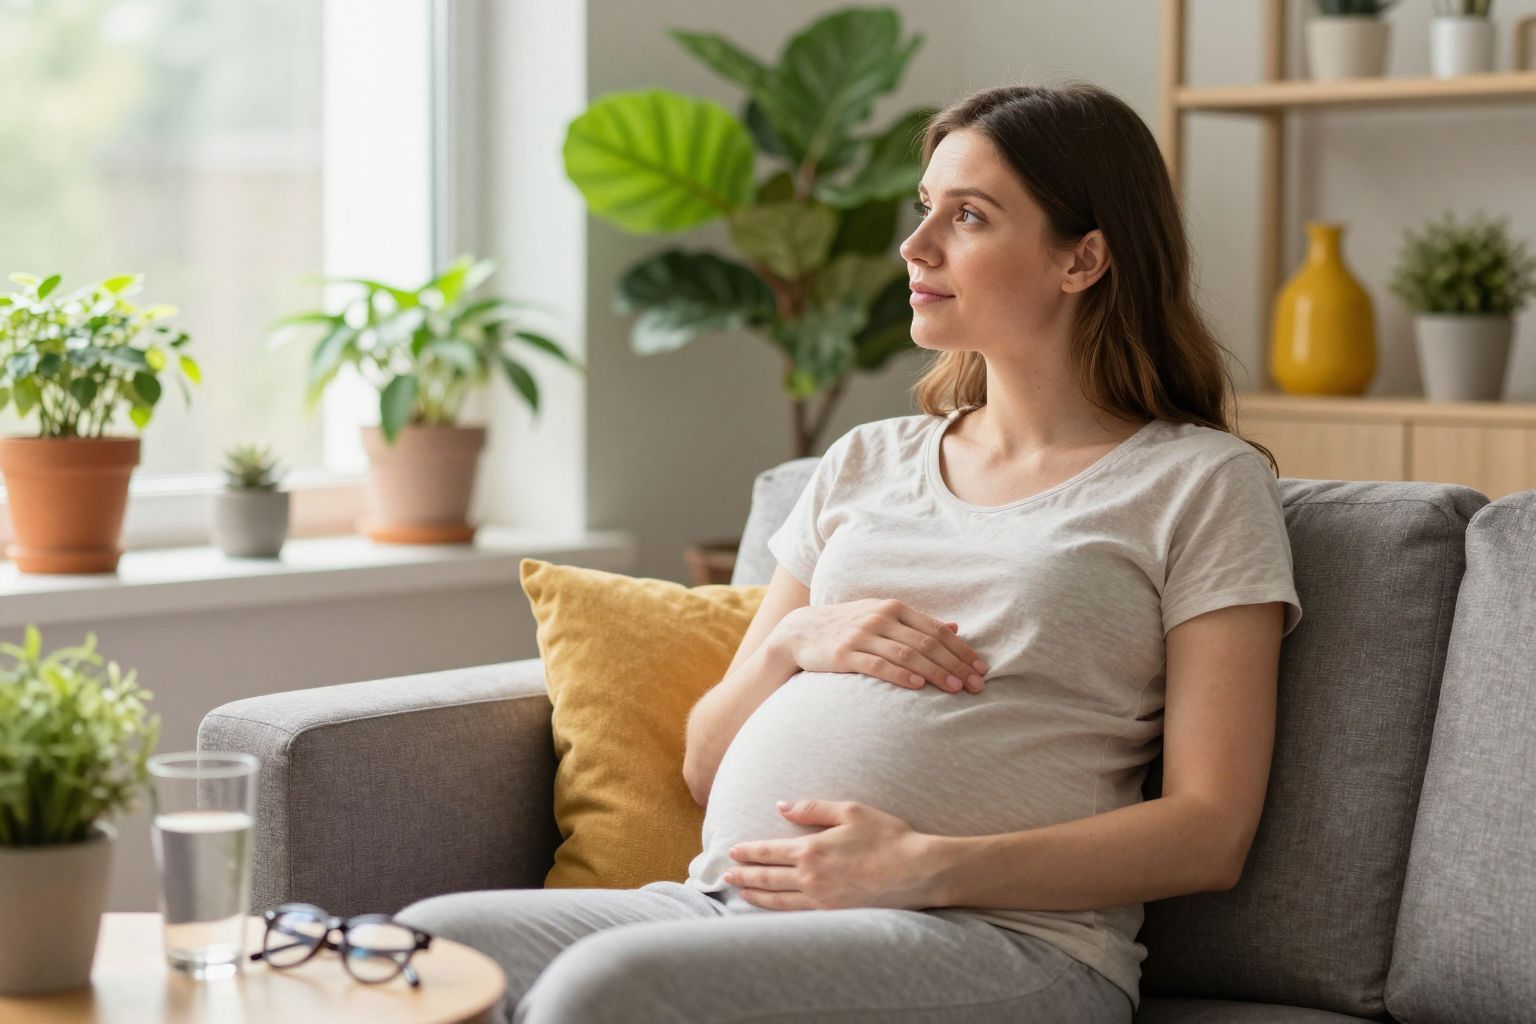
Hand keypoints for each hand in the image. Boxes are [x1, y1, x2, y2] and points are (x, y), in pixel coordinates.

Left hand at [723, 800, 940, 910]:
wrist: (916, 871)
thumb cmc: (887, 837)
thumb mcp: (850, 811)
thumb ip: (813, 809)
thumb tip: (782, 807)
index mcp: (811, 850)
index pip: (769, 852)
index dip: (748, 852)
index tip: (733, 852)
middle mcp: (810, 878)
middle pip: (767, 877)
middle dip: (744, 875)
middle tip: (726, 876)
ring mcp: (821, 900)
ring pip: (778, 900)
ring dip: (756, 895)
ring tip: (742, 893)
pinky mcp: (833, 915)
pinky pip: (797, 914)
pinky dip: (778, 911)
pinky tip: (773, 908)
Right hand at [773, 599, 988, 693]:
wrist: (801, 631)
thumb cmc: (849, 627)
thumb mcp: (883, 618)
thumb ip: (918, 624)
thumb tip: (956, 627)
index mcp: (894, 608)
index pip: (936, 629)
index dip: (961, 649)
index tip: (981, 668)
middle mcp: (880, 618)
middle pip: (926, 642)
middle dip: (955, 664)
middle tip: (976, 684)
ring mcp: (861, 635)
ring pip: (906, 653)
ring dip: (934, 671)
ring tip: (954, 688)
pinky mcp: (844, 653)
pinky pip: (877, 664)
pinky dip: (899, 674)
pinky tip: (917, 685)